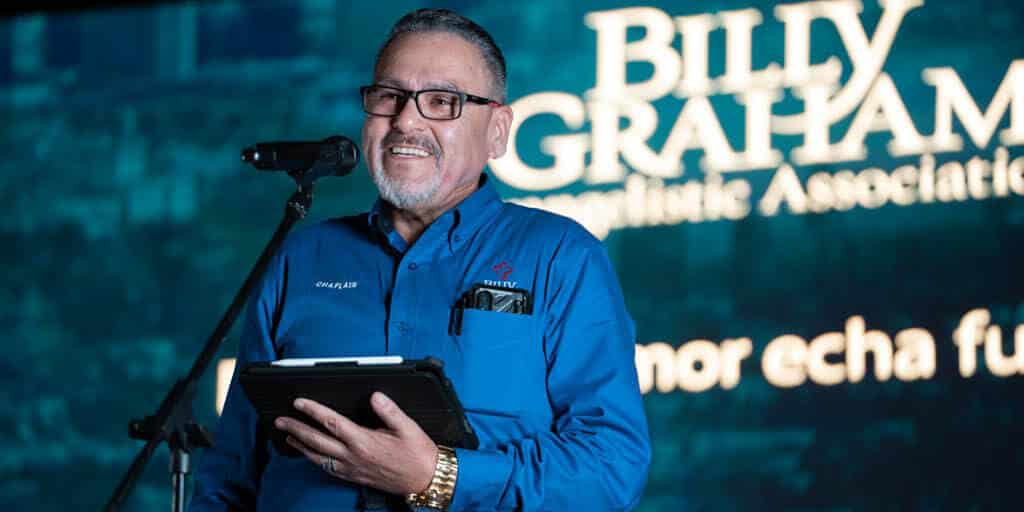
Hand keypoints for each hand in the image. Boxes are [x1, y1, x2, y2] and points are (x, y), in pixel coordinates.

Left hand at [274, 391, 437, 494]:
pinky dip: (314, 460)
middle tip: (280, 421)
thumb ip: (390, 410)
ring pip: (318, 457)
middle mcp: (353, 456)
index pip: (331, 422)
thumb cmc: (418, 454)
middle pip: (317, 440)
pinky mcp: (354, 476)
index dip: (313, 410)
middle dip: (296, 429)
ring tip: (288, 437)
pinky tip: (310, 456)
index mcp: (364, 441)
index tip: (299, 402)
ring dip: (301, 446)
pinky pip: (328, 468)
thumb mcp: (408, 427)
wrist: (424, 479)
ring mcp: (351, 468)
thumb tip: (375, 396)